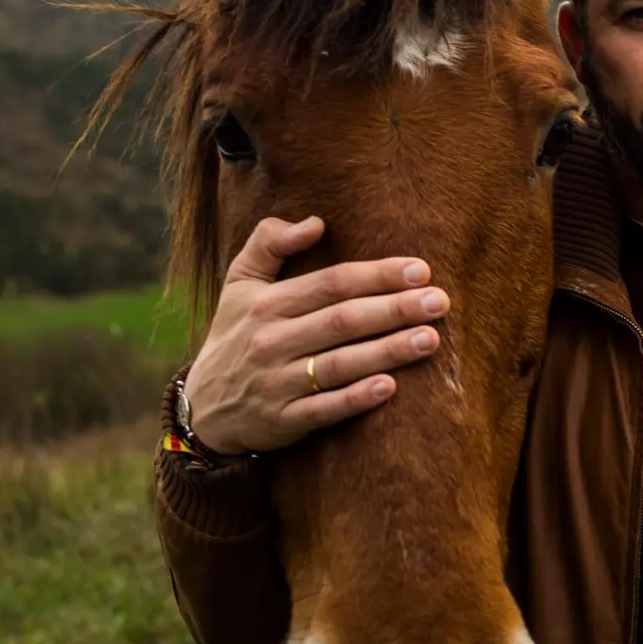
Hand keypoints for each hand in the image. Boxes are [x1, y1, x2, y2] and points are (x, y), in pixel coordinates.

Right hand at [182, 215, 449, 454]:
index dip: (376, 275)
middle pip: (342, 320)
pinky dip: (356, 399)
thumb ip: (268, 243)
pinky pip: (324, 409)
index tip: (420, 269)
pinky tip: (391, 386)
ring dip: (388, 351)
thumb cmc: (235, 335)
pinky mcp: (283, 421)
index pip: (330, 283)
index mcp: (265, 303)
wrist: (203, 408)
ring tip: (431, 339)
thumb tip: (315, 222)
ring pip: (340, 364)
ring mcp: (277, 383)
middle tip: (439, 301)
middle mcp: (271, 341)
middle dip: (394, 309)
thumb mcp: (238, 283)